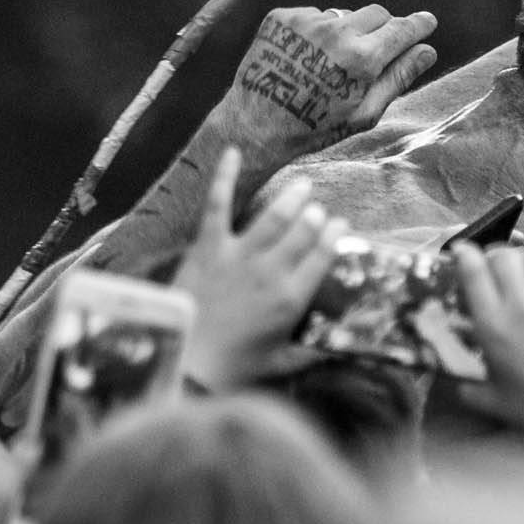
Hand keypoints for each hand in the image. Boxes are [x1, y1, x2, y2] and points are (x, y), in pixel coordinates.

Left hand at [176, 152, 346, 390]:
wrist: (181, 364)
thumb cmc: (230, 370)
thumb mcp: (278, 365)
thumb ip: (310, 354)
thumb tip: (339, 348)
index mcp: (291, 298)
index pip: (324, 257)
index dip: (336, 237)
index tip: (342, 227)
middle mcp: (271, 271)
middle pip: (303, 232)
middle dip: (315, 217)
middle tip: (319, 209)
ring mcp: (238, 255)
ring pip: (273, 217)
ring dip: (291, 199)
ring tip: (302, 186)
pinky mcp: (207, 247)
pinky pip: (218, 205)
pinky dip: (225, 177)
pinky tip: (233, 153)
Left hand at [223, 5, 439, 148]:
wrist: (257, 124)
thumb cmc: (315, 127)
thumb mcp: (364, 112)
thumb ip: (398, 78)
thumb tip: (427, 51)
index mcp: (362, 58)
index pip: (402, 28)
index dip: (418, 24)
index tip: (427, 21)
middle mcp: (337, 31)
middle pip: (377, 13)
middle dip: (382, 28)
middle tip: (375, 51)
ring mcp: (307, 21)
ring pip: (343, 15)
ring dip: (346, 32)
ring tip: (329, 64)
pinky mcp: (283, 17)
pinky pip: (314, 16)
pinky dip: (316, 32)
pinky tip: (305, 58)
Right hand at [451, 243, 523, 443]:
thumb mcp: (490, 398)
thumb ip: (465, 385)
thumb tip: (453, 381)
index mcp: (493, 326)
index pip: (473, 271)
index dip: (464, 254)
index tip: (461, 252)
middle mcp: (520, 307)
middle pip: (501, 255)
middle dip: (491, 254)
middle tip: (489, 264)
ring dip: (518, 258)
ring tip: (516, 270)